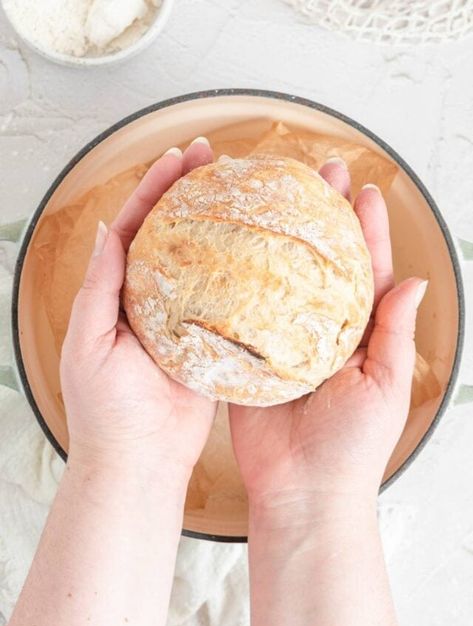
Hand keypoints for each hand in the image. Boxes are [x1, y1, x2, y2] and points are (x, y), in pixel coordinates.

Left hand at [60, 140, 216, 479]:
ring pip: (203, 261)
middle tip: (217, 160)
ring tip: (243, 194)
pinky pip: (226, 300)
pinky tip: (259, 251)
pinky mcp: (210, 342)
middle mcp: (151, 299)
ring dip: (220, 226)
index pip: (135, 227)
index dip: (156, 189)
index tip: (180, 158)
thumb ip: (99, 286)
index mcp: (117, 294)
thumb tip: (108, 229)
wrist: (139, 460)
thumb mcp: (88, 341)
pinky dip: (239, 273)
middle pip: (173, 234)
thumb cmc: (106, 409)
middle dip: (191, 194)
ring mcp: (183, 319)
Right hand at [229, 159, 426, 513]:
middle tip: (316, 174)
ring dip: (276, 239)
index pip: (365, 269)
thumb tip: (414, 283)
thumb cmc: (352, 446)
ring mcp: (283, 341)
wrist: (303, 490)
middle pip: (320, 262)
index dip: (365, 228)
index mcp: (359, 334)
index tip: (362, 190)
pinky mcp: (250, 357)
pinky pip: (243, 314)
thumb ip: (396, 334)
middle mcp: (320, 329)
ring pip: (279, 279)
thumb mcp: (386, 386)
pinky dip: (238, 282)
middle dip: (321, 217)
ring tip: (271, 197)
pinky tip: (231, 249)